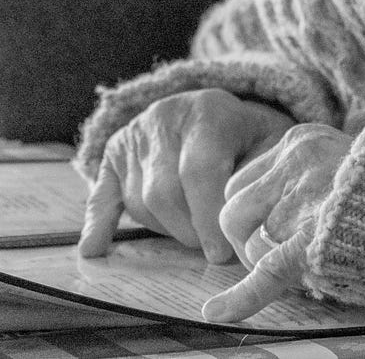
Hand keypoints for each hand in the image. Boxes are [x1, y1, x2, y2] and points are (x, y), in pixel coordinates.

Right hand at [79, 89, 293, 263]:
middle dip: (189, 231)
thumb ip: (261, 180)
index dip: (209, 217)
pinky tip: (93, 249)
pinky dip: (97, 222)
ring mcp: (135, 133)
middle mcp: (165, 116)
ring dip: (166, 229)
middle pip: (164, 191)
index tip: (222, 253)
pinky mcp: (115, 152)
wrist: (221, 111)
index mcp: (208, 111)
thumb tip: (249, 226)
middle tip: (213, 250)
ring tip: (193, 233)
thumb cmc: (253, 139)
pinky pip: (102, 191)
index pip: (199, 170)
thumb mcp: (272, 146)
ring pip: (139, 199)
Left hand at [202, 122, 352, 321]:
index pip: (246, 179)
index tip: (278, 232)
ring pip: (252, 243)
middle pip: (236, 209)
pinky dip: (240, 298)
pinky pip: (266, 272)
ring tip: (311, 268)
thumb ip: (317, 177)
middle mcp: (296, 163)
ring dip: (268, 262)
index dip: (256, 215)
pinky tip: (217, 313)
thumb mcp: (353, 164)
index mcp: (302, 139)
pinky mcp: (317, 241)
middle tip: (281, 259)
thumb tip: (283, 214)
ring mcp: (305, 201)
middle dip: (249, 240)